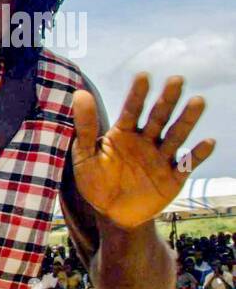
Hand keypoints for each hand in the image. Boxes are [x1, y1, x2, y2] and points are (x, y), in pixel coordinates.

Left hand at [72, 74, 215, 229]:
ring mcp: (161, 158)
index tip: (143, 76)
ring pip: (176, 135)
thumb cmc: (95, 181)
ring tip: (198, 101)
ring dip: (187, 119)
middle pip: (158, 117)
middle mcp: (145, 141)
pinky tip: (208, 142)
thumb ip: (84, 127)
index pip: (131, 110)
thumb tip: (79, 93)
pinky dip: (197, 155)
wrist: (111, 213)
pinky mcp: (173, 177)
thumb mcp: (84, 155)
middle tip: (176, 80)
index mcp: (123, 134)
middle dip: (166, 100)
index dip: (137, 95)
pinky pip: (187, 164)